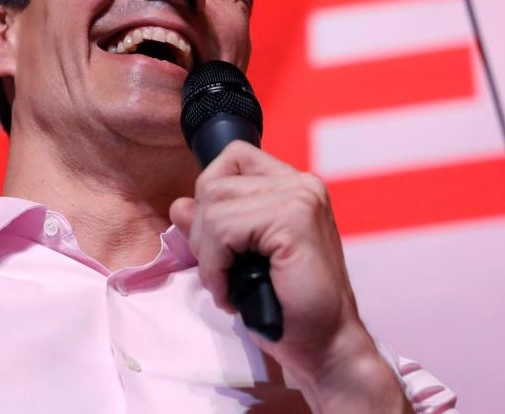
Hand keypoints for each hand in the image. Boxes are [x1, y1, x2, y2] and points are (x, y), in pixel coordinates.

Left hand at [168, 141, 409, 412]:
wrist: (324, 345)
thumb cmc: (285, 305)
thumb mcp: (238, 258)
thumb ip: (211, 226)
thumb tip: (179, 204)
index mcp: (293, 185)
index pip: (232, 158)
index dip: (210, 198)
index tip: (221, 244)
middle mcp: (301, 184)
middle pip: (213, 184)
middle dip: (203, 234)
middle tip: (222, 272)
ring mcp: (300, 198)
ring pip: (213, 206)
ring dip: (208, 254)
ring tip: (228, 284)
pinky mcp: (294, 220)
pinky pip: (223, 230)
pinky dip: (215, 267)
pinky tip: (230, 292)